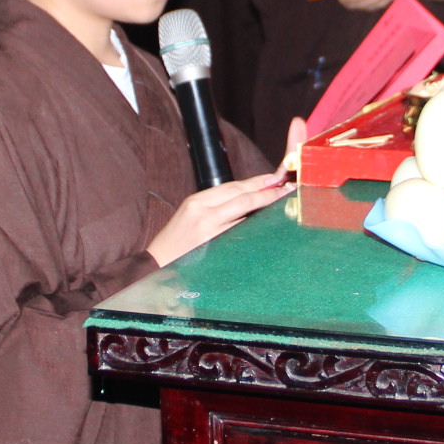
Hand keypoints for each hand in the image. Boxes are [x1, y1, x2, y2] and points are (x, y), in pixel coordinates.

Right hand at [147, 160, 294, 267]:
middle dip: (266, 190)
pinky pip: (240, 232)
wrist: (157, 265)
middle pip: (241, 196)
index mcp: (196, 202)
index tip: (274, 178)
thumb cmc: (177, 243)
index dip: (256, 182)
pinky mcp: (215, 246)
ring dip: (265, 205)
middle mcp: (203, 212)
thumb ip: (215, 207)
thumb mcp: (191, 216)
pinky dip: (255, 226)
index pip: (232, 187)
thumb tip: (246, 200)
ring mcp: (209, 229)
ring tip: (282, 200)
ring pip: (244, 212)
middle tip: (286, 186)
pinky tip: (268, 224)